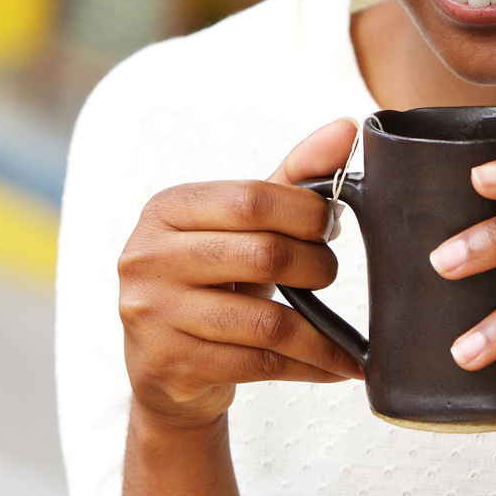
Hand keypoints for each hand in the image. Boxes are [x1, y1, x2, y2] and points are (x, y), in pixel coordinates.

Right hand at [118, 119, 365, 432]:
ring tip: (342, 334)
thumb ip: (292, 178)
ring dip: (321, 332)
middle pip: (263, 254)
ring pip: (267, 321)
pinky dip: (309, 366)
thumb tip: (347, 129)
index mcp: (166, 210)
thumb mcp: (238, 227)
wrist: (163, 366)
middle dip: (316, 266)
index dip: (306, 212)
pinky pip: (260, 364)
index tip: (329, 225)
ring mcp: (154, 314)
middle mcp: (148, 257)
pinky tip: (332, 365)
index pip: (251, 198)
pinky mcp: (171, 365)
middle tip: (327, 272)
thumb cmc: (210, 282)